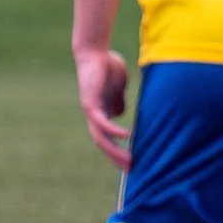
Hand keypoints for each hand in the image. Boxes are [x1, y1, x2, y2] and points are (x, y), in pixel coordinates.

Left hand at [75, 46, 132, 169]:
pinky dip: (114, 130)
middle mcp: (93, 116)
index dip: (118, 150)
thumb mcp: (117, 87)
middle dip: (117, 158)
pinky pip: (102, 122)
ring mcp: (91, 111)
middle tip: (131, 170)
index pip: (108, 138)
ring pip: (101, 138)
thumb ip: (118, 101)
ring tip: (129, 160)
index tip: (132, 161)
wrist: (94, 51)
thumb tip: (121, 115)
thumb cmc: (107, 66)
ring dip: (115, 151)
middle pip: (104, 143)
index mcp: (100, 113)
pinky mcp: (90, 104)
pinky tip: (126, 135)